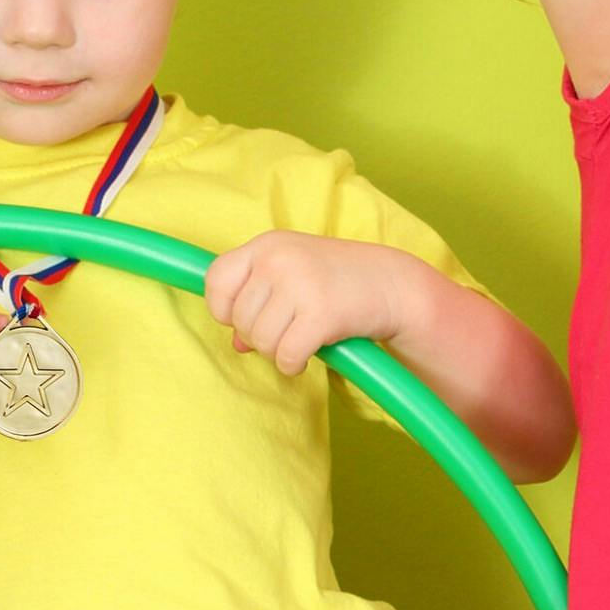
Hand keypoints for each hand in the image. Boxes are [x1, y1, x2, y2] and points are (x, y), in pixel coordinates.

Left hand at [206, 232, 428, 376]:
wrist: (394, 284)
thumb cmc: (341, 280)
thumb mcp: (296, 276)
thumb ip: (261, 302)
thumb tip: (237, 344)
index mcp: (267, 245)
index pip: (216, 279)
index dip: (224, 308)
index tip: (249, 316)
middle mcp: (279, 260)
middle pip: (240, 319)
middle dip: (259, 336)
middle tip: (288, 331)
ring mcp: (300, 284)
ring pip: (261, 341)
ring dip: (277, 352)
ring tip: (300, 341)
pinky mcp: (321, 313)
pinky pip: (286, 356)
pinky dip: (293, 364)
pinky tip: (308, 355)